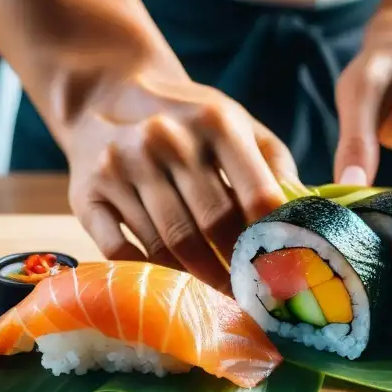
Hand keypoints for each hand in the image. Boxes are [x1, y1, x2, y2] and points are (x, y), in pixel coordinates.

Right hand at [62, 63, 298, 289]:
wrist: (105, 93)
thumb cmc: (188, 119)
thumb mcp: (236, 123)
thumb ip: (274, 163)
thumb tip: (306, 216)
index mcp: (215, 121)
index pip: (257, 194)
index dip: (274, 241)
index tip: (285, 272)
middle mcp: (166, 138)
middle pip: (213, 226)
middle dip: (238, 270)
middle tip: (254, 297)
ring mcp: (121, 165)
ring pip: (169, 244)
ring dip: (199, 279)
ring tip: (220, 296)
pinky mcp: (85, 192)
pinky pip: (121, 250)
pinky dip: (149, 273)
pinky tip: (171, 282)